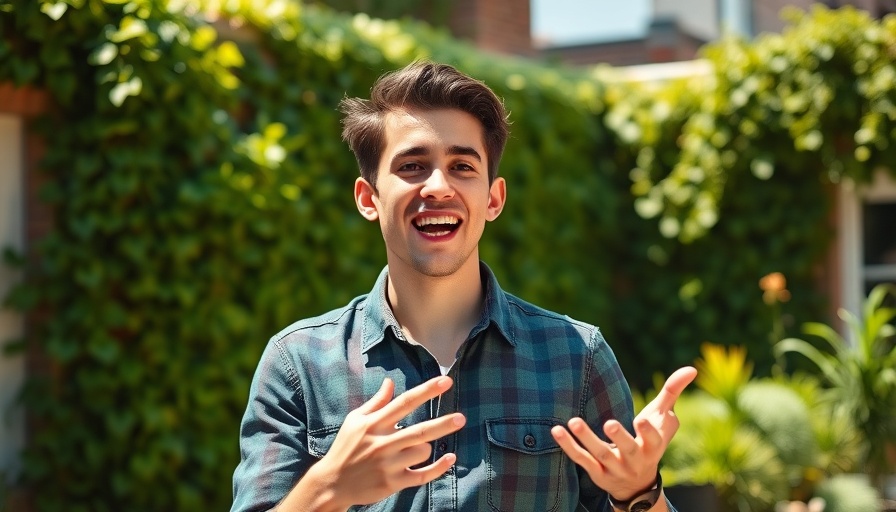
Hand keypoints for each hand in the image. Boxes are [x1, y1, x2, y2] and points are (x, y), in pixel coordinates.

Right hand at [285, 376, 465, 510]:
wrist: (332, 483)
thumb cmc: (345, 447)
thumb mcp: (355, 420)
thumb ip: (376, 402)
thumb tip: (390, 382)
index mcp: (374, 423)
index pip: (405, 403)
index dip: (427, 391)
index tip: (445, 381)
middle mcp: (383, 443)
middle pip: (420, 430)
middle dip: (443, 423)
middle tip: (461, 418)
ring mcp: (389, 464)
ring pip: (422, 451)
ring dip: (426, 447)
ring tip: (413, 449)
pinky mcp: (393, 483)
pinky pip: (423, 475)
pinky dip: (439, 468)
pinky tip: (450, 458)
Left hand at [550, 366, 696, 500]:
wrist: (638, 484)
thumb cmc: (650, 440)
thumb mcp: (664, 418)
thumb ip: (673, 392)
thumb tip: (691, 368)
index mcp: (653, 446)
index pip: (654, 441)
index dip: (649, 432)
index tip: (643, 420)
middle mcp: (635, 460)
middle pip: (629, 450)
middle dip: (620, 438)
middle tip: (610, 423)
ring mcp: (615, 468)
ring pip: (601, 455)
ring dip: (587, 439)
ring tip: (574, 422)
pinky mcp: (597, 473)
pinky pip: (581, 460)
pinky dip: (568, 446)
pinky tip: (556, 430)